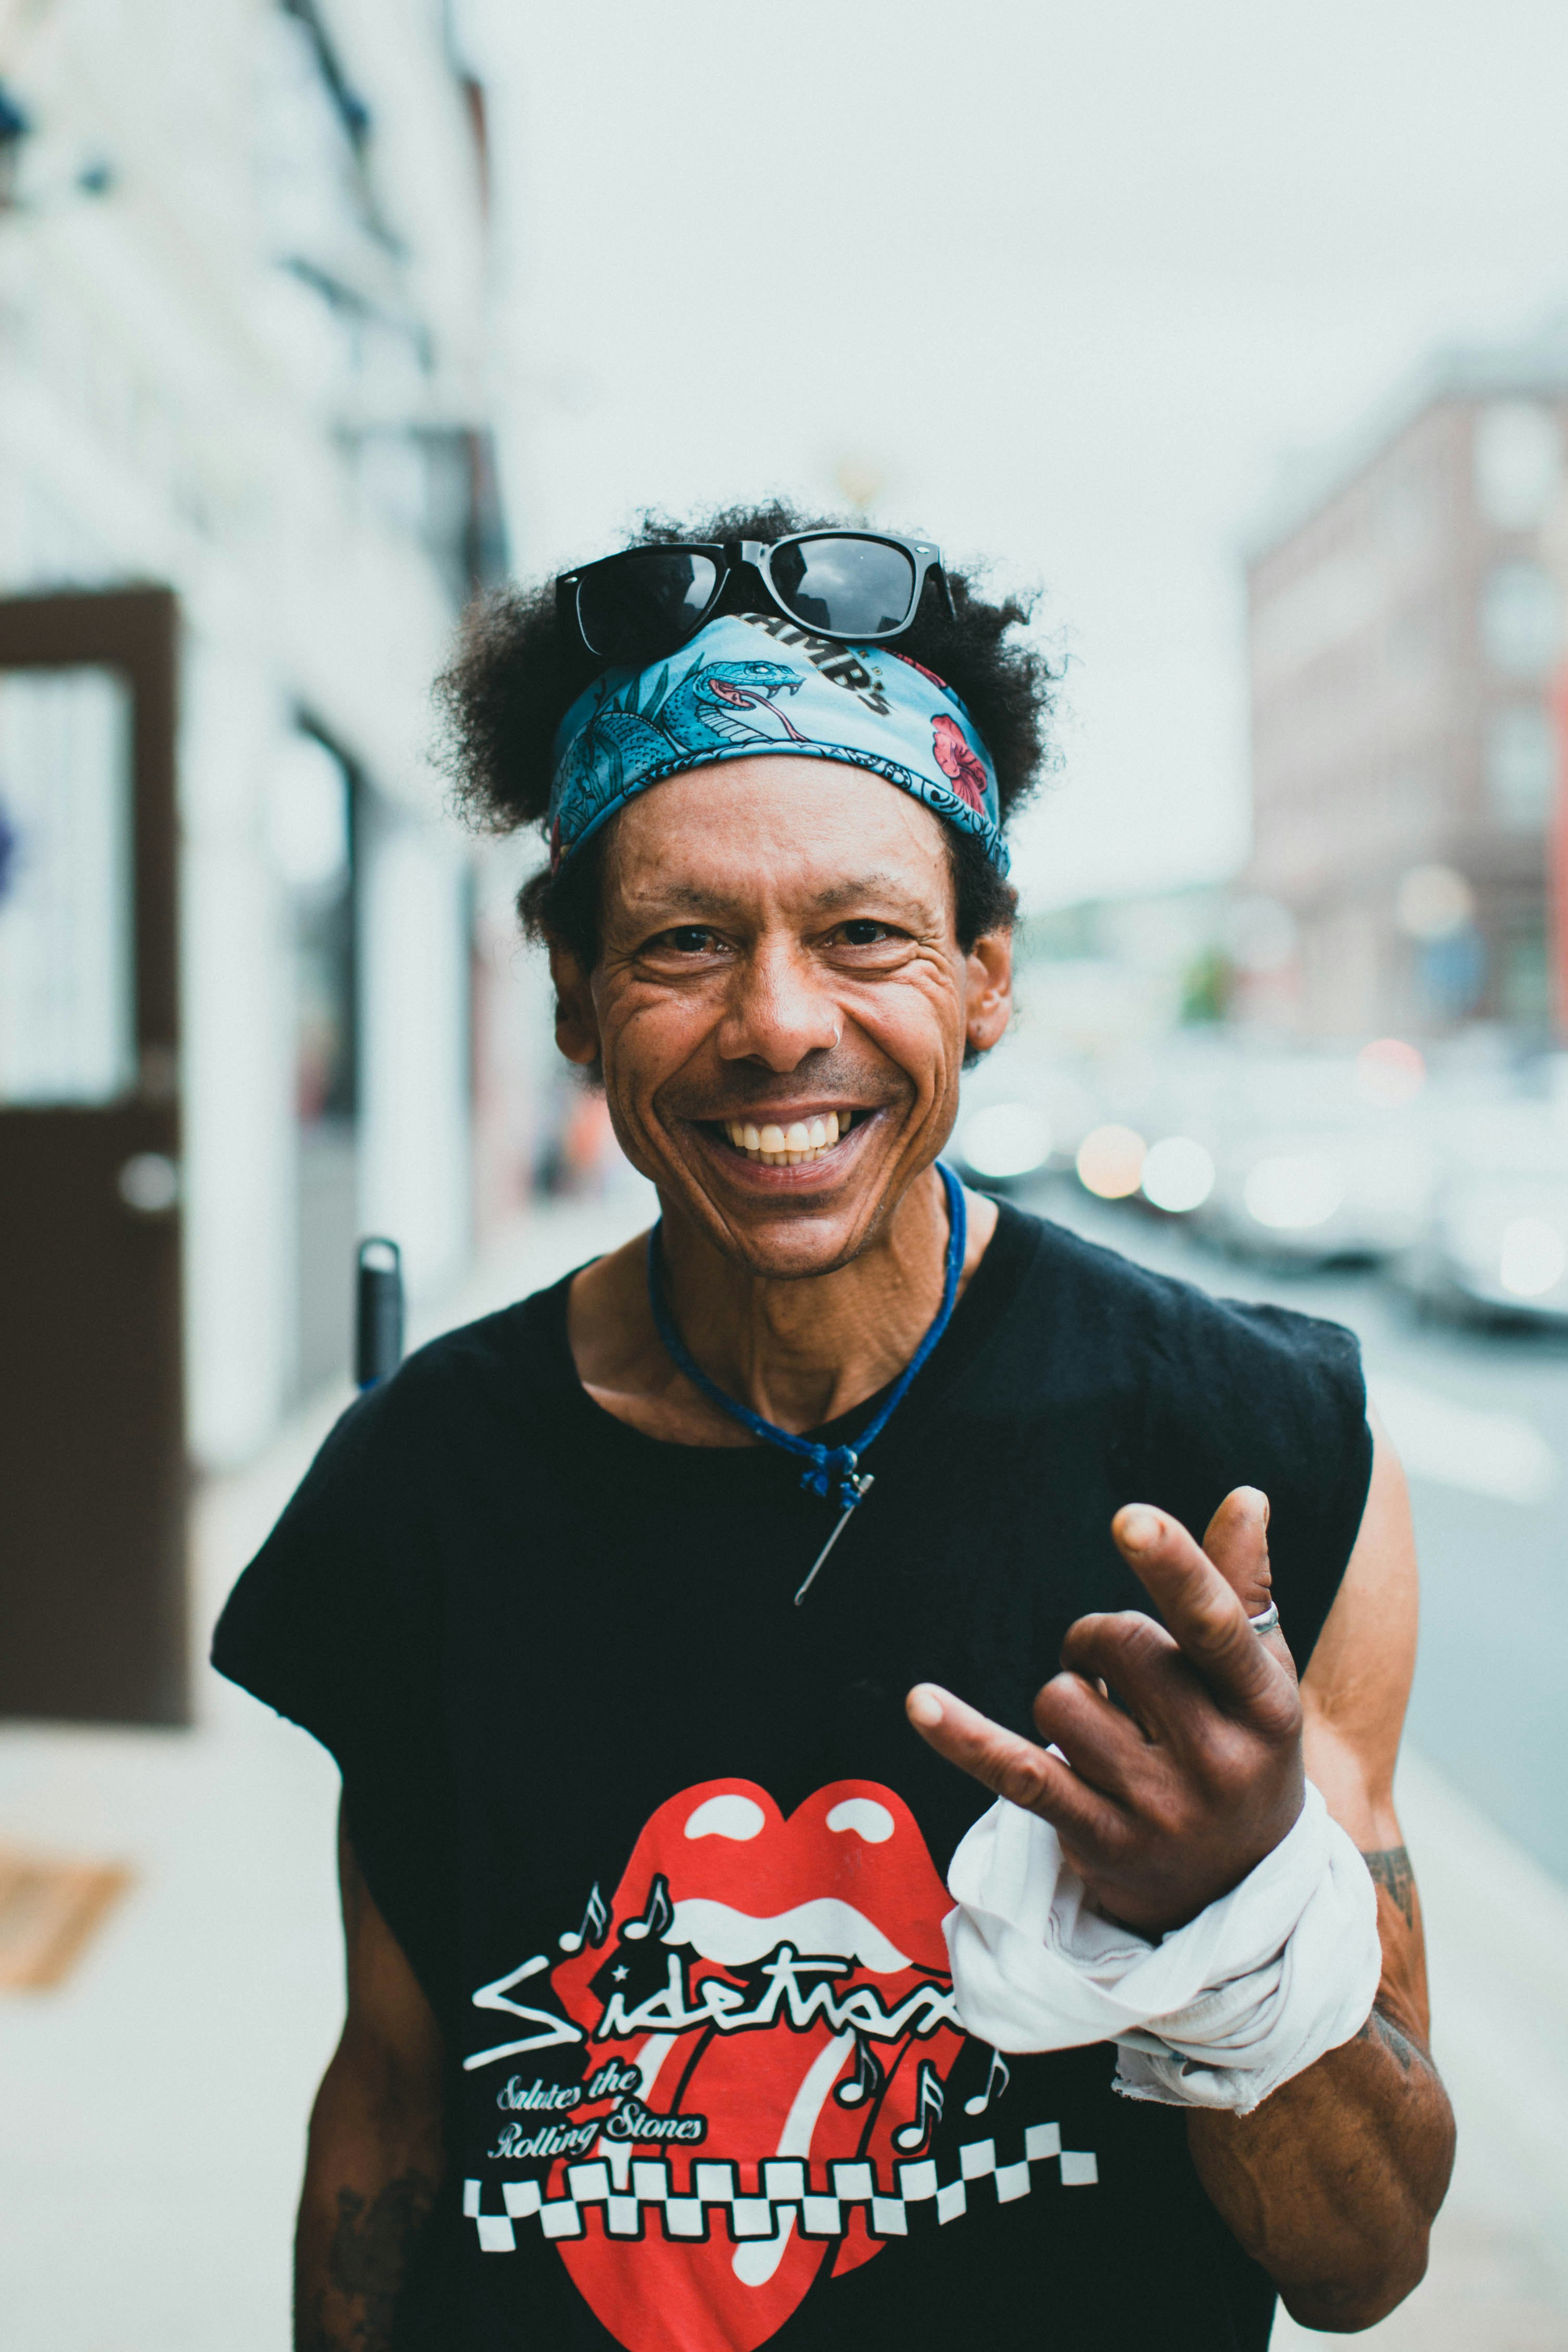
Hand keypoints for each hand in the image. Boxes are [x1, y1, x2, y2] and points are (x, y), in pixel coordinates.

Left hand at [907, 1488, 1304, 1937]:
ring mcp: (1159, 1810)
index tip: (1131, 1518)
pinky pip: (1018, 1775)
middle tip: (1117, 1674)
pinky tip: (919, 1702)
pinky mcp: (1100, 1842)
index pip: (1216, 1624)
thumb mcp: (1257, 1677)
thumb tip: (1247, 1496)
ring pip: (1061, 1701)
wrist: (1238, 1887)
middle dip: (1099, 1640)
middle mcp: (1218, 1761)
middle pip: (1119, 1646)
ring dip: (1064, 1697)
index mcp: (1266, 1705)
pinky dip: (964, 1737)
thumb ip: (1241, 1588)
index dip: (1174, 1567)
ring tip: (1103, 1730)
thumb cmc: (1240, 1749)